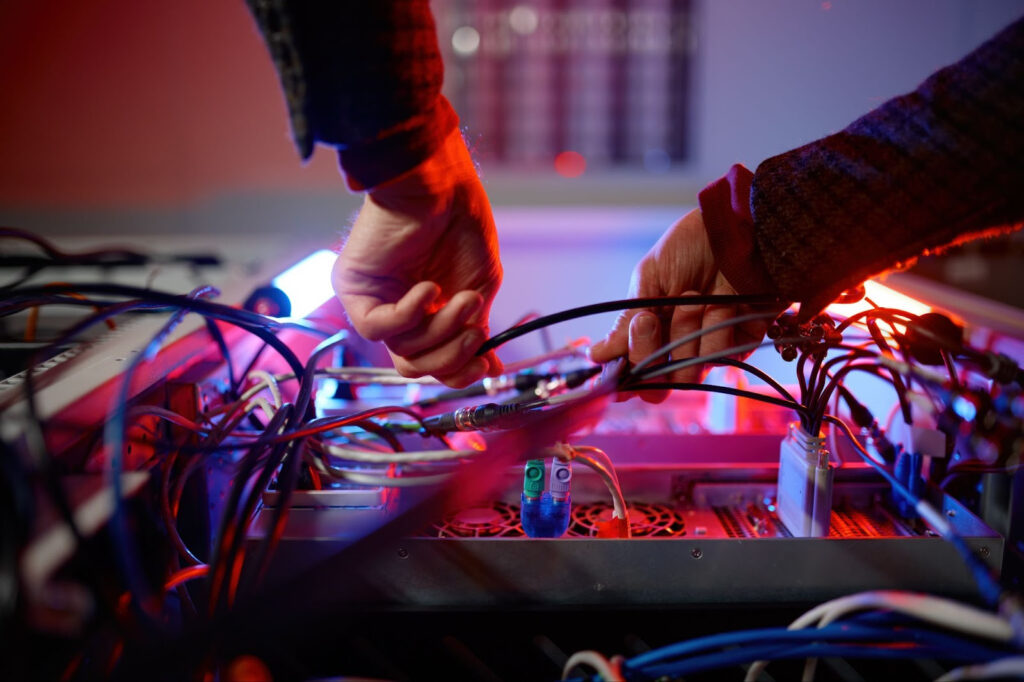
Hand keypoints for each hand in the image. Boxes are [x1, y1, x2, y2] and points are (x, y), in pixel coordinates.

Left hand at [333, 129, 502, 387]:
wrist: (441, 183)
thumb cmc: (460, 224)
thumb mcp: (479, 288)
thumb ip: (477, 331)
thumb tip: (489, 369)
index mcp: (425, 315)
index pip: (433, 364)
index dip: (459, 371)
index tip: (487, 363)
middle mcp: (396, 313)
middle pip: (414, 367)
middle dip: (451, 356)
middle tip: (475, 330)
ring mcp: (373, 302)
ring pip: (401, 350)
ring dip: (441, 328)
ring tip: (461, 297)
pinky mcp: (352, 288)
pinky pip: (376, 328)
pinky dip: (410, 313)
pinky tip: (428, 287)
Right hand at [589, 209, 770, 401]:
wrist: (738, 229)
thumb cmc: (690, 246)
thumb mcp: (650, 278)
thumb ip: (626, 321)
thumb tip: (596, 356)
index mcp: (649, 330)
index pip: (631, 372)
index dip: (622, 378)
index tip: (616, 367)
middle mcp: (676, 345)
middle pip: (656, 386)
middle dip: (649, 353)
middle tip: (650, 321)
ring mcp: (707, 347)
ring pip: (687, 373)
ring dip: (685, 334)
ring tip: (693, 297)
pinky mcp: (740, 345)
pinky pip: (721, 359)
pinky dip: (717, 331)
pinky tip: (722, 303)